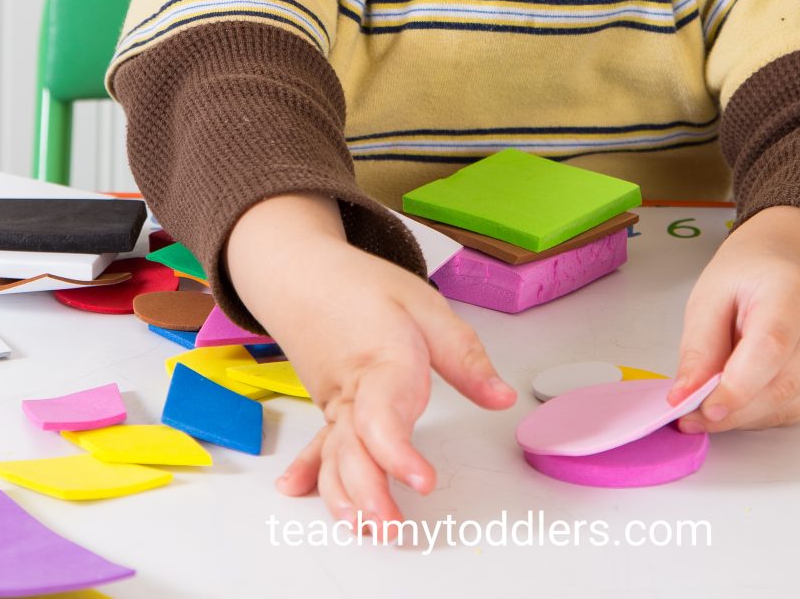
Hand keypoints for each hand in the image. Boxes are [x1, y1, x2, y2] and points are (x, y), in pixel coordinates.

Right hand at [233, 224, 515, 529]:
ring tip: (368, 529)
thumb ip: (464, 356)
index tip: (424, 482)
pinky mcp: (327, 406)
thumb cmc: (363, 285)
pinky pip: (320, 444)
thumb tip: (502, 398)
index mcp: (382, 356)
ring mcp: (333, 399)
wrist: (302, 270)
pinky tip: (298, 492)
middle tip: (392, 528)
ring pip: (335, 454)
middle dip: (370, 493)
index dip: (399, 454)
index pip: (383, 415)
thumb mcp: (426, 305)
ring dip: (346, 495)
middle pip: (354, 447)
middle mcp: (352, 386)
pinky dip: (311, 470)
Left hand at [668, 206, 799, 432]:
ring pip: (791, 406)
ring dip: (747, 417)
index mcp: (793, 291)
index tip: (703, 409)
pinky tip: (743, 402)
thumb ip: (698, 349)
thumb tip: (685, 397)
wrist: (784, 269)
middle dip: (735, 411)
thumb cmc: (746, 279)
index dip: (738, 387)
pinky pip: (798, 412)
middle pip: (783, 385)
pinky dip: (764, 415)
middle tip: (695, 417)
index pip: (771, 347)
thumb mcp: (709, 298)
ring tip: (714, 405)